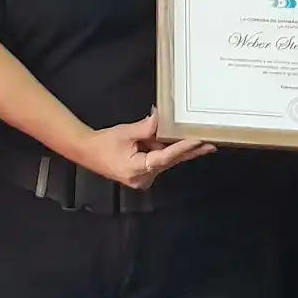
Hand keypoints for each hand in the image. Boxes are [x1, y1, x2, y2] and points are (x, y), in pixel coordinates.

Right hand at [73, 108, 212, 189]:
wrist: (87, 152)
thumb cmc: (104, 142)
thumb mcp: (126, 132)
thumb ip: (146, 127)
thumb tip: (161, 118)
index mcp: (138, 169)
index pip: (166, 157)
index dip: (183, 148)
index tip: (198, 140)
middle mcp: (143, 178)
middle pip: (170, 162)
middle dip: (188, 151)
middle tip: (210, 144)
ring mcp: (143, 178)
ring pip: (165, 162)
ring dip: (176, 149)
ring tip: (195, 137)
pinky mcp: (142, 175)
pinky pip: (159, 162)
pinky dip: (166, 152)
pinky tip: (175, 141)